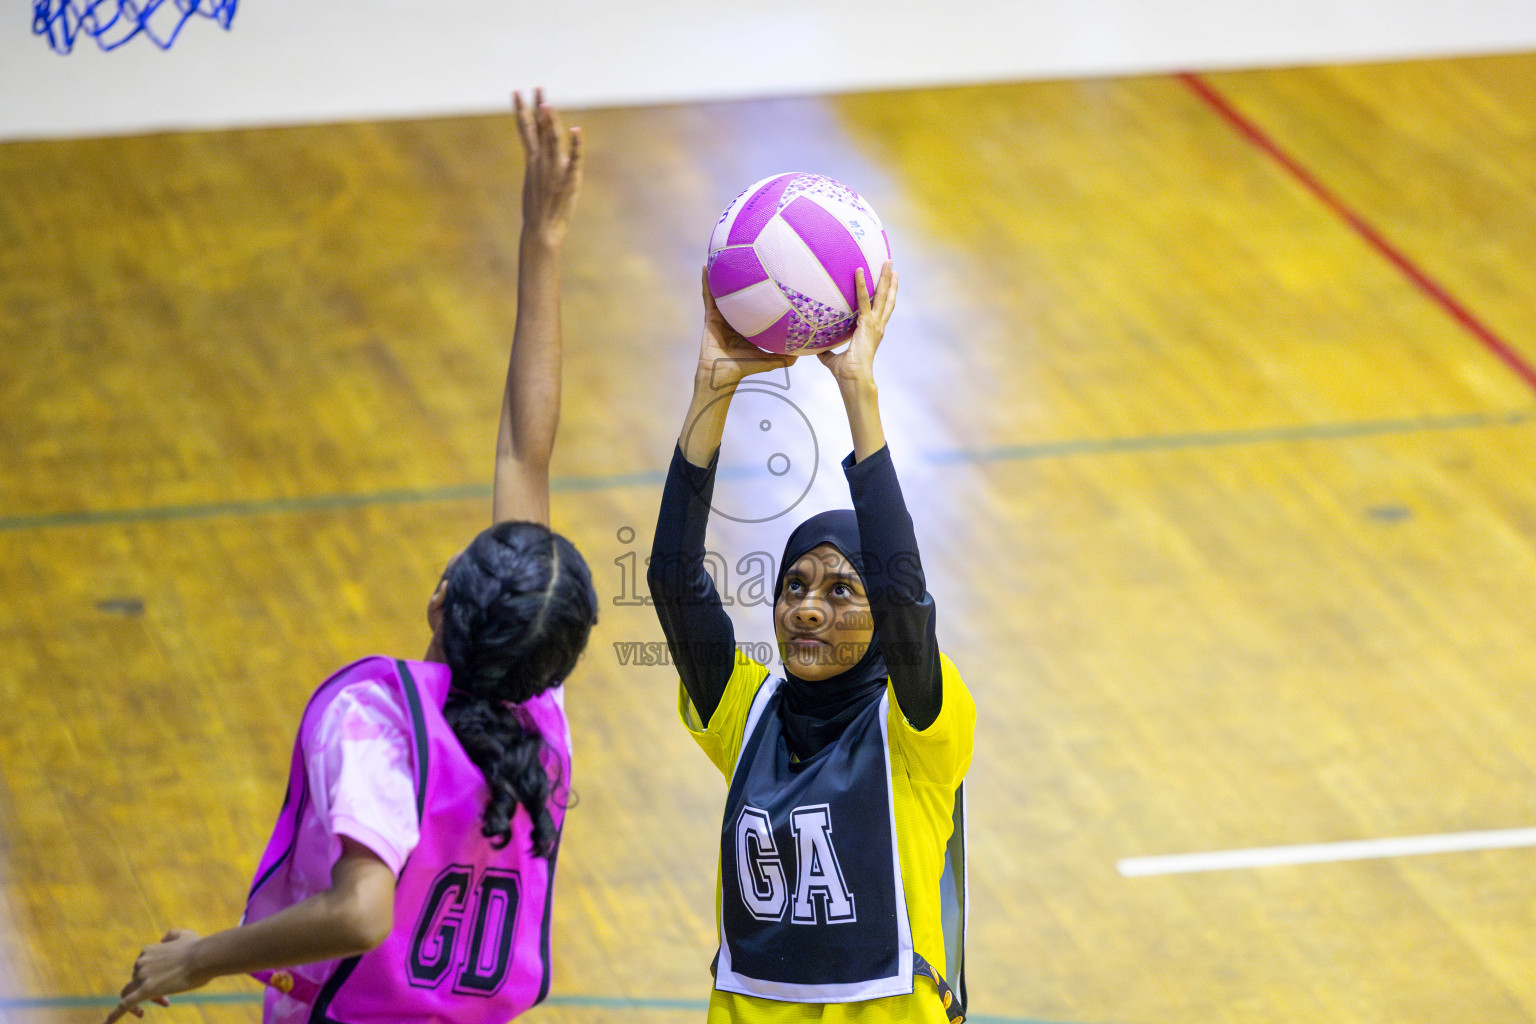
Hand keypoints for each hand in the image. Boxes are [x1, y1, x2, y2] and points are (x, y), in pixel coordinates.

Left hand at [105, 930, 203, 1022]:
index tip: (169, 981)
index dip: (154, 977)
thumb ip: (171, 935)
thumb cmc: (197, 947)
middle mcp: (140, 963)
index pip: (143, 969)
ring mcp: (142, 977)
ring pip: (137, 994)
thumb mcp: (183, 935)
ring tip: (166, 1000)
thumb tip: (162, 940)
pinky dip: (114, 1015)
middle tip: (169, 996)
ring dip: (150, 998)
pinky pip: (125, 1005)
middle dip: (152, 989)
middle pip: (138, 982)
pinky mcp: (145, 991)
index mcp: (147, 951)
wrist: (204, 957)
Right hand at [514, 89, 581, 246]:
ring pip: (551, 140)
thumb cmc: (539, 209)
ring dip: (549, 121)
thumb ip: (539, 164)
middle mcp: (542, 161)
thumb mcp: (536, 181)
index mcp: (534, 160)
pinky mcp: (569, 181)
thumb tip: (540, 152)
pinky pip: (574, 159)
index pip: (527, 129)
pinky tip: (577, 130)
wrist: (541, 229)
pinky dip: (576, 145)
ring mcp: (554, 170)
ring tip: (546, 103)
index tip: (518, 93)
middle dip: (538, 108)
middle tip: (538, 88)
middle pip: (539, 129)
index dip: (523, 110)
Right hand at [696, 267, 795, 389]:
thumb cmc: (744, 369)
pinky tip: (706, 266)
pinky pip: (708, 295)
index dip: (760, 292)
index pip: (755, 305)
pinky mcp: (710, 316)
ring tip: (723, 253)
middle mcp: (734, 317)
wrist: (723, 374)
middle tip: (748, 257)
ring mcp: (721, 315)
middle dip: (741, 276)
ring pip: (721, 290)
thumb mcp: (769, 360)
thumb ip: (786, 356)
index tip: (768, 275)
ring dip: (721, 273)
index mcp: (746, 324)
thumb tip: (806, 351)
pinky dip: (706, 281)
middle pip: (739, 293)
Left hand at [817, 261, 896, 387]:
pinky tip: (859, 271)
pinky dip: (861, 285)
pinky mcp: (867, 324)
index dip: (886, 295)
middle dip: (890, 280)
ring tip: (887, 261)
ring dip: (885, 278)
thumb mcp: (833, 359)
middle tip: (891, 263)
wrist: (853, 378)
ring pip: (883, 296)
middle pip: (887, 298)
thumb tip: (817, 348)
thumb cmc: (846, 372)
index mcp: (873, 332)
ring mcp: (875, 324)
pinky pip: (863, 300)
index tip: (888, 280)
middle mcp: (878, 326)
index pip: (881, 309)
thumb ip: (828, 351)